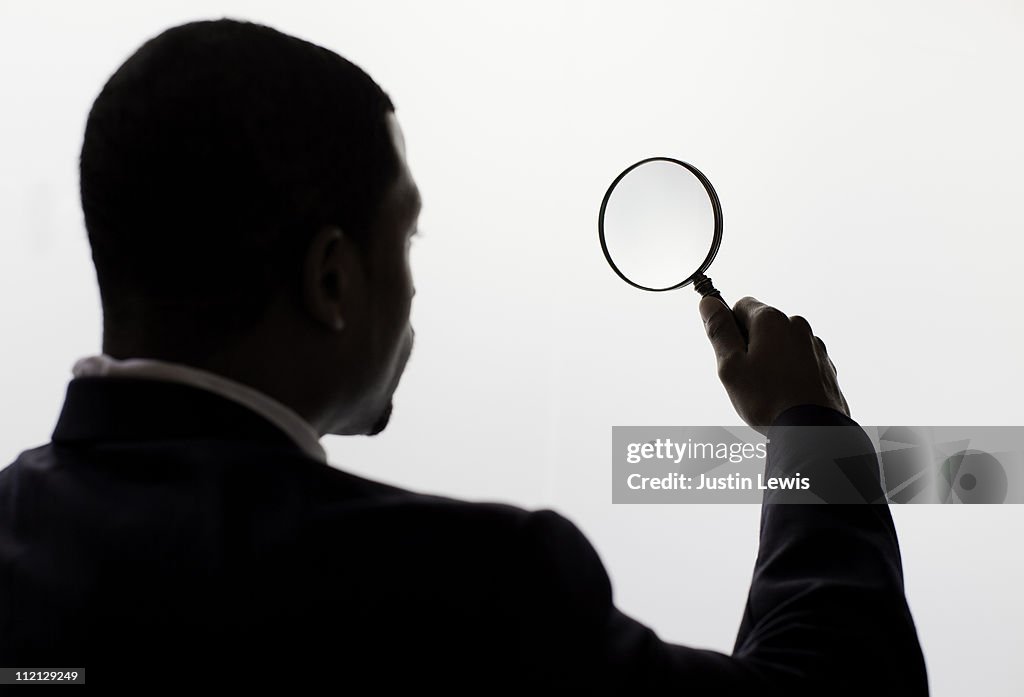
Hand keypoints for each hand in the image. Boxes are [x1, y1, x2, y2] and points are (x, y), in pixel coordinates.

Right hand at [699, 295, 849, 433]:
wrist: (812, 430)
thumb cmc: (768, 399)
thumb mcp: (730, 365)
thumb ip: (719, 330)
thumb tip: (708, 302)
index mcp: (771, 320)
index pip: (740, 305)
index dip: (730, 329)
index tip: (729, 353)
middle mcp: (796, 325)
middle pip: (762, 326)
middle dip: (750, 345)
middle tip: (745, 376)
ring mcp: (814, 345)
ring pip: (782, 345)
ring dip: (771, 360)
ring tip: (766, 390)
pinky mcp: (824, 366)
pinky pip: (799, 361)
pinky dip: (789, 372)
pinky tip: (785, 394)